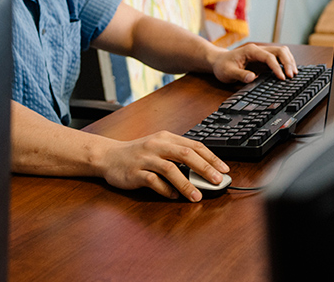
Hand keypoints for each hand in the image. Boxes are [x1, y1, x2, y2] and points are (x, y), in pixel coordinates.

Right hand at [97, 131, 228, 201]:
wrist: (108, 156)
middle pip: (186, 154)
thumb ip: (178, 154)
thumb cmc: (138, 153)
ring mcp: (145, 158)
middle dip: (205, 168)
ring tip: (197, 196)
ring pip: (170, 169)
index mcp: (166, 137)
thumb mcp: (159, 146)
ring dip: (186, 184)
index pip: (194, 145)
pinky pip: (153, 182)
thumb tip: (204, 169)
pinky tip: (174, 196)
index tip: (224, 169)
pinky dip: (166, 190)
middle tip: (218, 181)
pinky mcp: (135, 173)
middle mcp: (157, 145)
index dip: (211, 157)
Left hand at [210, 43, 297, 83]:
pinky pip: (279, 59)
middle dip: (287, 62)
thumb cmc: (223, 66)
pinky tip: (289, 72)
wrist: (219, 62)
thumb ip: (239, 75)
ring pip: (282, 53)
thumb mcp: (228, 73)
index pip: (269, 56)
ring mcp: (263, 54)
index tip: (281, 78)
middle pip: (280, 51)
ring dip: (289, 62)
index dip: (277, 67)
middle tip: (291, 76)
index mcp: (251, 51)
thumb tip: (251, 78)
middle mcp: (259, 50)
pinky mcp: (264, 60)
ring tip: (293, 74)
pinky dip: (286, 64)